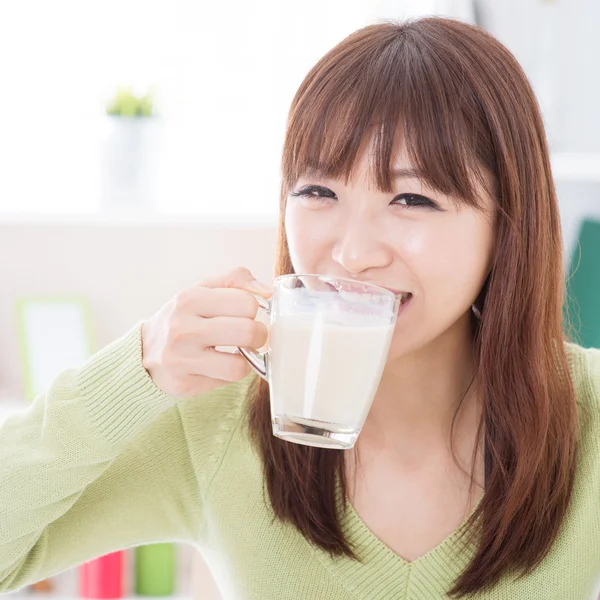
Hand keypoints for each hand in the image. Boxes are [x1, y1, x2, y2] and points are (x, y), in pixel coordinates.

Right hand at [141, 267, 271, 397]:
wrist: (144, 352)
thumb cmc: (182, 319)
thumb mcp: (202, 290)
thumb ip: (235, 280)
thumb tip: (266, 291)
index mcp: (189, 299)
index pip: (246, 302)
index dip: (253, 309)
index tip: (245, 314)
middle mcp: (182, 329)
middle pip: (247, 332)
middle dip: (258, 335)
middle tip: (251, 336)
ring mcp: (181, 359)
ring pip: (238, 365)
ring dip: (247, 360)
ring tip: (239, 353)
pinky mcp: (184, 384)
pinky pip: (226, 382)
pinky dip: (230, 374)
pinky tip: (220, 365)